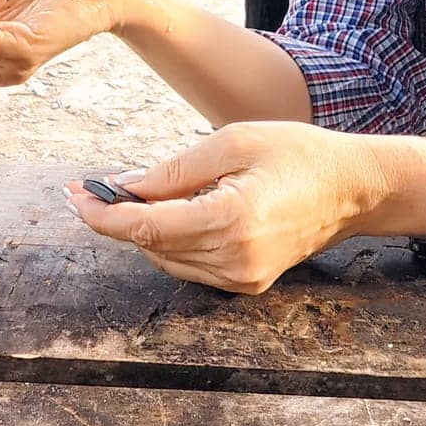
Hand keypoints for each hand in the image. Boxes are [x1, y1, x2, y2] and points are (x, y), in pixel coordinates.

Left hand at [64, 121, 394, 293]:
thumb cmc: (297, 153)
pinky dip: (169, 240)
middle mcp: (234, 260)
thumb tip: (123, 186)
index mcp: (231, 221)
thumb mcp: (233, 141)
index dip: (102, 214)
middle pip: (151, 244)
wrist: (352, 189)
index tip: (74, 194)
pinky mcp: (247, 283)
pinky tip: (168, 212)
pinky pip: (189, 266)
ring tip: (132, 194)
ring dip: (142, 229)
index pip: (146, 227)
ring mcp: (242, 278)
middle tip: (92, 186)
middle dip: (116, 217)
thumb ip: (175, 169)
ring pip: (166, 259)